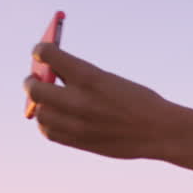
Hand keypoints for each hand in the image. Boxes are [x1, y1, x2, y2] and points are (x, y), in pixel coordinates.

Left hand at [22, 43, 189, 160]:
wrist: (160, 131)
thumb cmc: (138, 101)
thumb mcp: (110, 80)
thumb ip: (81, 78)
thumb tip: (51, 74)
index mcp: (90, 77)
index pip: (48, 54)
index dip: (41, 50)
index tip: (41, 52)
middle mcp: (80, 100)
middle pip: (34, 88)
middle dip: (32, 82)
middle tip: (34, 80)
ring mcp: (78, 123)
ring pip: (38, 113)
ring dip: (40, 106)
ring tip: (47, 103)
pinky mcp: (79, 141)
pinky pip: (49, 132)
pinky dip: (47, 124)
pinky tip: (56, 119)